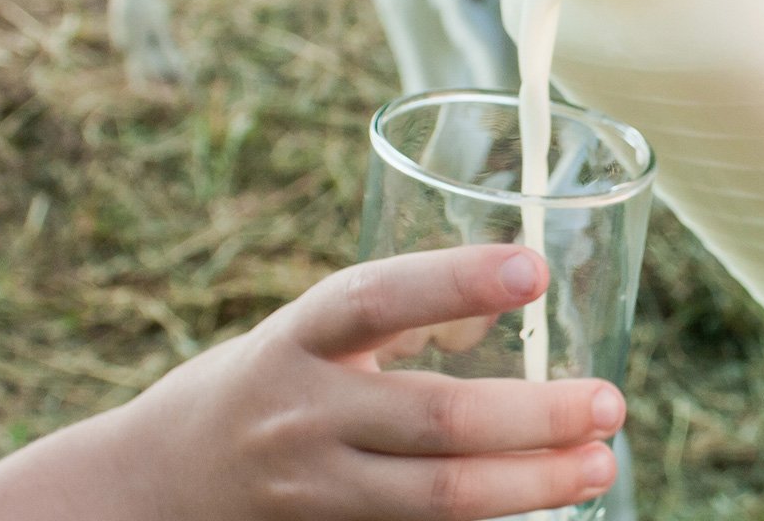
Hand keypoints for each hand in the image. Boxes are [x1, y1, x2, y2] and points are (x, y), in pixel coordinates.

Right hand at [113, 245, 624, 520]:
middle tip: (609, 402)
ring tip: (597, 466)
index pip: (377, 298)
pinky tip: (541, 511)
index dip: (454, 281)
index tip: (532, 267)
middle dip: (535, 415)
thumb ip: (399, 323)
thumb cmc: (266, 386)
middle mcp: (303, 414)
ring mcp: (314, 490)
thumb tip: (514, 301)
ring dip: (530, 484)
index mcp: (299, 339)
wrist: (154, 485)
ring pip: (438, 498)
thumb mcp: (309, 336)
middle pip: (434, 420)